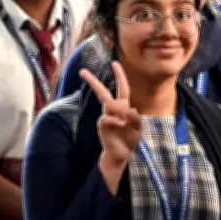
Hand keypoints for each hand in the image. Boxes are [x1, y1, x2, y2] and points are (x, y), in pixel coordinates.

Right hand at [80, 62, 141, 192]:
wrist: (121, 156)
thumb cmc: (130, 140)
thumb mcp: (138, 129)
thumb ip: (136, 119)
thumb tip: (131, 109)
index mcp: (124, 107)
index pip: (122, 88)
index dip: (119, 76)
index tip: (114, 63)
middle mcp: (113, 110)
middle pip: (103, 92)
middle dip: (93, 81)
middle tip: (82, 71)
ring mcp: (106, 117)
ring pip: (109, 104)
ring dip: (119, 109)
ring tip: (125, 122)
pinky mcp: (102, 125)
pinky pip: (108, 118)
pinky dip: (116, 121)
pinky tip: (120, 127)